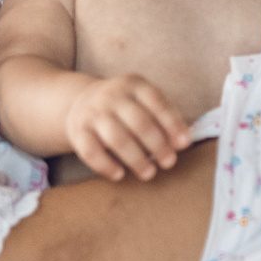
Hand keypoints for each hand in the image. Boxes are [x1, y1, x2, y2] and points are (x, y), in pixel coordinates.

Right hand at [65, 74, 189, 180]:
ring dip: (136, 159)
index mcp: (133, 84)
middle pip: (138, 122)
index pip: (156, 102)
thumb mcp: (142, 100)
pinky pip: (91, 152)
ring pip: (117, 138)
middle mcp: (112, 95)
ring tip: (149, 173)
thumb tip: (182, 142)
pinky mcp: (77, 131)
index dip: (172, 123)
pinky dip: (106, 165)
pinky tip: (120, 175)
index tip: (184, 144)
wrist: (80, 101)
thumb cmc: (123, 107)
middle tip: (169, 162)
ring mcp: (92, 112)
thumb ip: (163, 117)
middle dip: (157, 145)